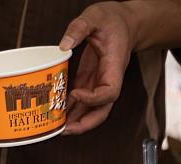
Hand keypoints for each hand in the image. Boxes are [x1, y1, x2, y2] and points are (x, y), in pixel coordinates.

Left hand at [59, 2, 135, 134]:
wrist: (125, 22)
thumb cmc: (114, 19)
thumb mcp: (96, 16)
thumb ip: (80, 27)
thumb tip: (63, 44)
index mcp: (115, 67)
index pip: (109, 92)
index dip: (93, 98)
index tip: (75, 93)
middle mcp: (108, 80)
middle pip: (102, 111)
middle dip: (84, 124)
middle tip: (64, 130)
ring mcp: (98, 83)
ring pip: (91, 111)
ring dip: (74, 122)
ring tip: (55, 128)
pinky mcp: (89, 82)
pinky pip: (81, 102)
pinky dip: (69, 110)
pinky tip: (55, 115)